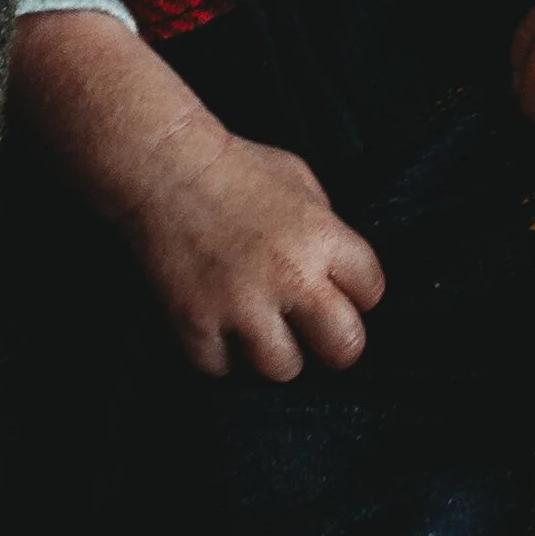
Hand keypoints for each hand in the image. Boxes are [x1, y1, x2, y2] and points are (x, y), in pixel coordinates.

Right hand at [10, 10, 384, 377]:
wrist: (162, 165)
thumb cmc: (233, 166)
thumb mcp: (299, 179)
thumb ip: (326, 226)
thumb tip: (339, 271)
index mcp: (320, 236)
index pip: (372, 291)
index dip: (358, 293)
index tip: (341, 292)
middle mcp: (288, 276)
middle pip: (344, 347)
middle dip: (333, 341)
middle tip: (313, 331)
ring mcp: (240, 305)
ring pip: (284, 368)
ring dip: (273, 351)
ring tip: (259, 326)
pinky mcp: (197, 324)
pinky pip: (224, 370)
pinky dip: (220, 353)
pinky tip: (218, 323)